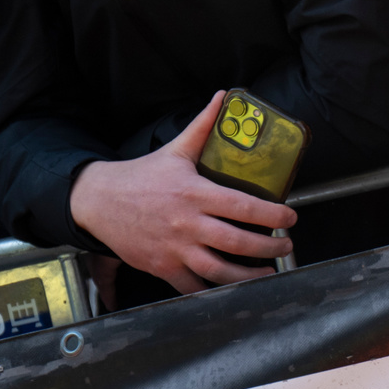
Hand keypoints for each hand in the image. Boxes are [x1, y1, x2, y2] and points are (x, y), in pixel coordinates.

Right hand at [68, 92, 297, 294]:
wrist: (98, 201)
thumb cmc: (141, 176)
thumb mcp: (176, 149)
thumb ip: (203, 125)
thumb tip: (223, 97)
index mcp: (195, 193)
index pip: (242, 206)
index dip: (271, 215)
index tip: (290, 218)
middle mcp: (186, 223)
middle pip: (235, 242)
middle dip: (267, 248)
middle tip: (286, 246)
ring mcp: (173, 248)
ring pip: (216, 269)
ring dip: (246, 275)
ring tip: (267, 273)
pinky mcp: (160, 266)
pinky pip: (190, 285)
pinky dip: (211, 290)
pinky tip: (230, 288)